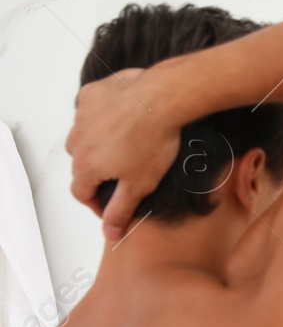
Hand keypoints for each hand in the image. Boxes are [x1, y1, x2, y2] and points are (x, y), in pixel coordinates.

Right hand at [65, 66, 179, 240]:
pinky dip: (103, 119)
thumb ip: (120, 210)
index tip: (111, 209)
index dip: (96, 205)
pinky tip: (124, 121)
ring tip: (126, 148)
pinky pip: (92, 112)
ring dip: (99, 146)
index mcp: (85, 165)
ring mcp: (82, 115)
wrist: (162, 99)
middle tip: (123, 177)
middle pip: (82, 165)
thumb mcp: (140, 185)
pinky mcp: (92, 95)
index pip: (81, 193)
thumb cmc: (154, 141)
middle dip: (99, 175)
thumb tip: (109, 232)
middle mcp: (76, 140)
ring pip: (84, 137)